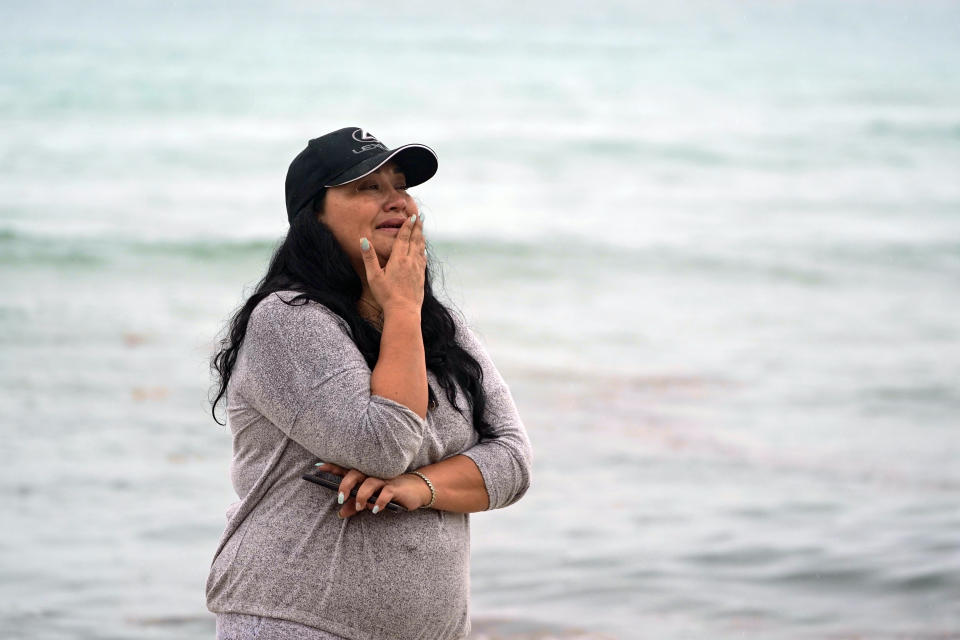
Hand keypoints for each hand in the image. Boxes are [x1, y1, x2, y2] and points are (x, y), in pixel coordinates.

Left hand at [315, 462, 432, 516]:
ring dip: (362, 495)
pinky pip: (386, 492)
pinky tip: (376, 510)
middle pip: (356, 473)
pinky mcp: (395, 488)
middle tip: (341, 498)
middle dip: (346, 484)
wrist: (415, 491)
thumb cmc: (390, 493)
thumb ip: (355, 504)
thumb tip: (340, 513)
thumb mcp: (371, 500)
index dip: (332, 467)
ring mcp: (385, 480)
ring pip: (370, 482)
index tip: (318, 468)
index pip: (346, 469)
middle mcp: (373, 474)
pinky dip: (380, 501)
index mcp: (365, 475)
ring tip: (361, 507)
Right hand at [359, 214, 425, 314]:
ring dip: (421, 237)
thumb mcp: (374, 276)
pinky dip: (423, 251)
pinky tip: (423, 250)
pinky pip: (423, 259)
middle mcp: (410, 261)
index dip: (407, 227)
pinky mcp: (421, 277)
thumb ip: (369, 257)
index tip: (411, 217)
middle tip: (420, 217)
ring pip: (420, 249)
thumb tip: (363, 240)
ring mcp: (417, 269)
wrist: (404, 311)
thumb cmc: (386, 295)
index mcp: (399, 259)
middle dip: (417, 228)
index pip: (403, 238)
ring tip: (422, 229)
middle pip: (415, 240)